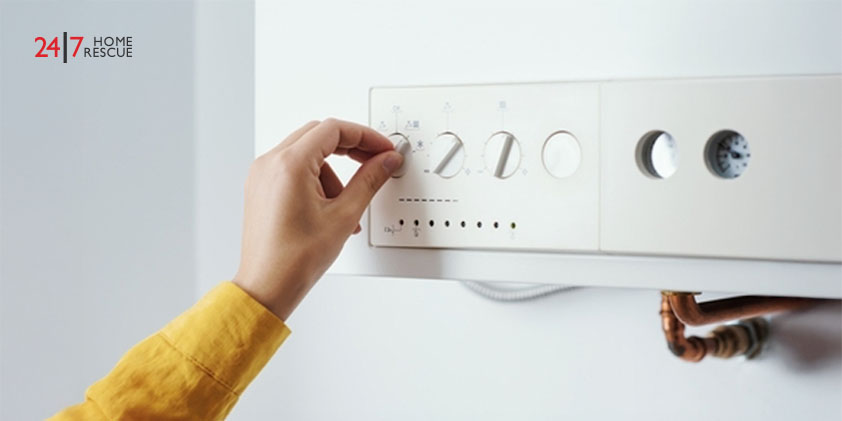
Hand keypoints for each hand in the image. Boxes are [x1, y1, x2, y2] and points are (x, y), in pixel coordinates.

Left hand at [233, 119, 402, 319]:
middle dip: (350, 147)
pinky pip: (292, 168)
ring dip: (333, 169)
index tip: (382, 148)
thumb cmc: (294, 259)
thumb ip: (369, 180)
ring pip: (306, 151)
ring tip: (344, 203)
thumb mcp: (343, 215)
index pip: (333, 129)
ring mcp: (262, 175)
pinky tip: (328, 205)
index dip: (364, 136)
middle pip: (319, 134)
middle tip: (373, 161)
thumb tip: (385, 161)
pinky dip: (315, 178)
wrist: (268, 285)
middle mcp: (270, 163)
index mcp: (290, 165)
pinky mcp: (261, 187)